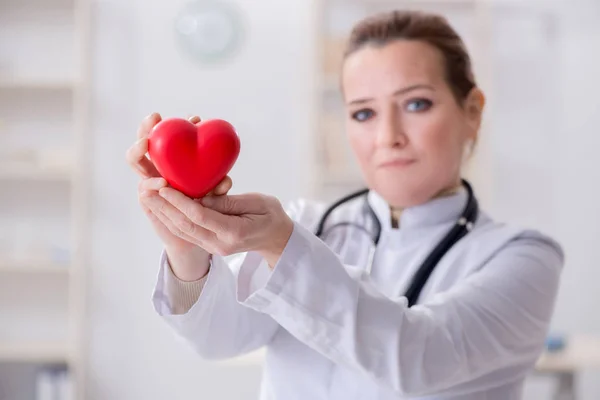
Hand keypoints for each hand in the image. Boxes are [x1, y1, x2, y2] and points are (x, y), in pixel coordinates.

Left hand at [147, 187, 293, 266]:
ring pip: (182, 231)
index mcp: (233, 232)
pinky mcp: (209, 245)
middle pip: (185, 226)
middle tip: (147, 190)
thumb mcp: (258, 202)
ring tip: (147, 197)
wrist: (277, 240)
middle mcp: (219, 244)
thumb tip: (203, 197)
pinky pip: (186, 233)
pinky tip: (161, 207)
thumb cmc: (271, 216)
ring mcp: (213, 247)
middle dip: (164, 208)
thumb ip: (230, 201)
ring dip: (163, 214)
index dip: (180, 201)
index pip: (200, 216)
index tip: (165, 186)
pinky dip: (171, 219)